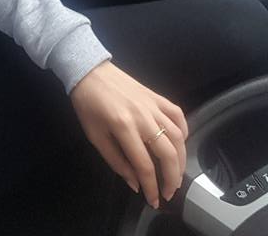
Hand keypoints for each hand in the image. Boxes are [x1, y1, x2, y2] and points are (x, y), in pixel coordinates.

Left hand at [69, 60, 188, 208]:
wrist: (89, 72)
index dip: (151, 187)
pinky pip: (177, 114)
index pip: (145, 165)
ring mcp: (152, 105)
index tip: (153, 201)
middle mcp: (143, 117)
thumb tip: (136, 184)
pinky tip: (180, 144)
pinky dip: (184, 130)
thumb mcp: (95, 137)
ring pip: (177, 136)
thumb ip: (116, 162)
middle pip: (168, 153)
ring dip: (181, 160)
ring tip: (176, 174)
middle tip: (169, 192)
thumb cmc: (88, 105)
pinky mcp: (156, 96)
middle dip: (172, 179)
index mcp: (124, 127)